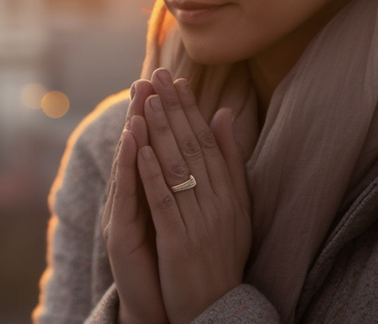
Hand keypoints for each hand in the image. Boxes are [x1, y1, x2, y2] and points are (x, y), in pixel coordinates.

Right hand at [102, 81, 168, 323]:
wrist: (162, 305)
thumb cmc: (174, 257)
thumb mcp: (185, 212)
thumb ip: (191, 176)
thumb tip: (207, 136)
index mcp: (151, 190)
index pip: (155, 144)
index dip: (161, 111)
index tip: (169, 78)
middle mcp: (132, 197)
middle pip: (137, 147)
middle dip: (143, 110)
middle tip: (148, 76)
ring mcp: (122, 213)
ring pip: (128, 164)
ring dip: (133, 128)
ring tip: (140, 99)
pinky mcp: (119, 231)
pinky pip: (126, 194)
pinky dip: (130, 166)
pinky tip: (133, 142)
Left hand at [138, 69, 251, 323]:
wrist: (218, 309)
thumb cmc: (223, 253)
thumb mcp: (237, 206)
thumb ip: (231, 161)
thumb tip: (224, 114)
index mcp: (230, 193)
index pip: (207, 142)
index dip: (190, 110)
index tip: (175, 81)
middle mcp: (218, 203)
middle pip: (192, 147)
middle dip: (173, 110)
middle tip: (157, 76)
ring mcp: (199, 222)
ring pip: (177, 169)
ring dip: (160, 132)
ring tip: (146, 101)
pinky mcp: (179, 241)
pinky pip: (164, 201)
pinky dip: (152, 172)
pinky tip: (140, 147)